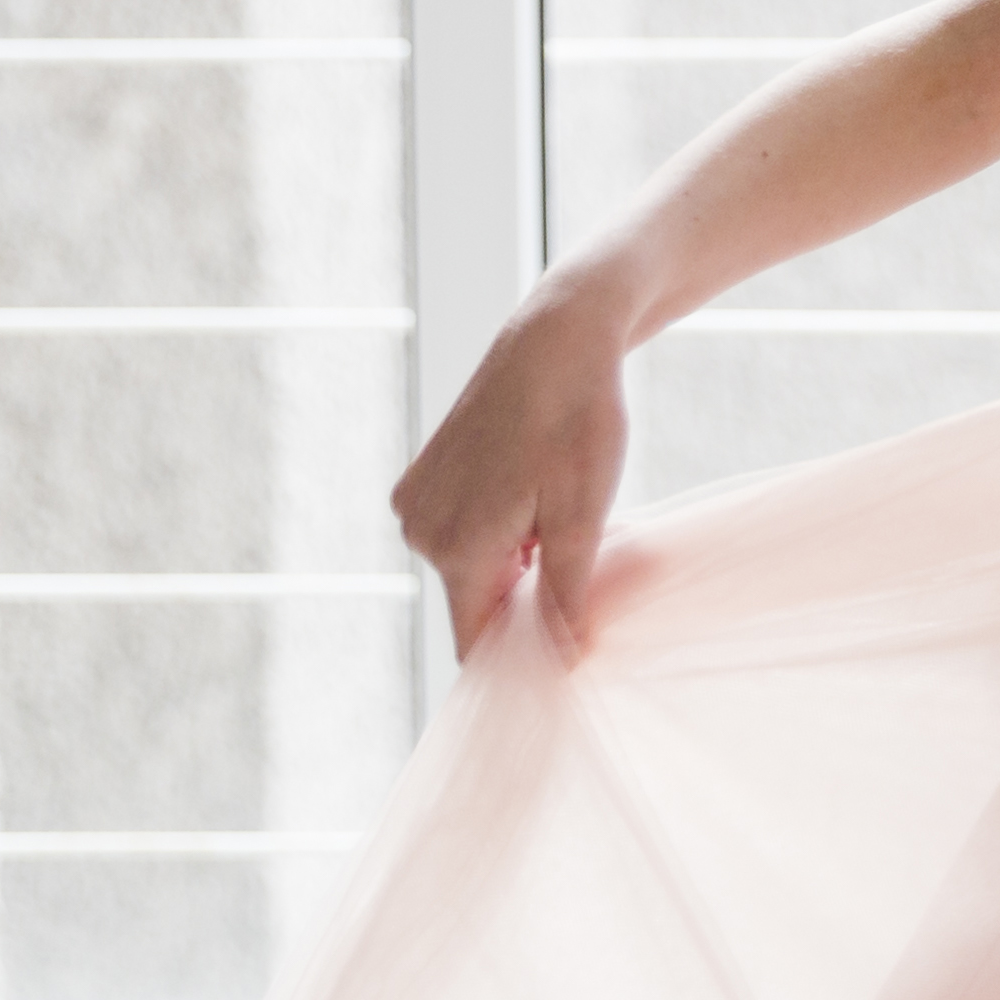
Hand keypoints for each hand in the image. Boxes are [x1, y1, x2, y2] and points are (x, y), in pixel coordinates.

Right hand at [394, 279, 640, 660]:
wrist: (554, 339)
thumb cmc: (577, 420)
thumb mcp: (584, 512)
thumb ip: (567, 592)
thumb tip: (565, 660)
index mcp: (457, 548)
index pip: (476, 640)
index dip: (519, 656)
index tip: (563, 658)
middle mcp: (421, 531)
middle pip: (476, 602)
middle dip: (526, 599)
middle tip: (582, 561)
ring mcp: (416, 502)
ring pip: (472, 566)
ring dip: (517, 561)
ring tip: (562, 517)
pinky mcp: (422, 480)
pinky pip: (462, 532)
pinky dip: (500, 531)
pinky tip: (537, 496)